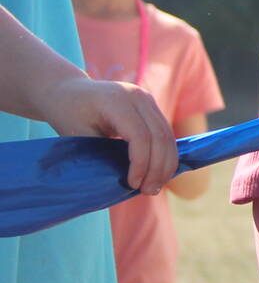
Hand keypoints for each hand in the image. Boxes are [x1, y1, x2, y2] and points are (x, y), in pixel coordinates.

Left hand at [43, 75, 175, 195]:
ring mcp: (148, 100)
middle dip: (158, 167)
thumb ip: (101, 154)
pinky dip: (164, 154)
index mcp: (118, 101)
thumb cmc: (67, 114)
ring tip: (155, 186)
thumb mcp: (77, 134)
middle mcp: (139, 97)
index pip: (141, 136)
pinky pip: (165, 132)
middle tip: (149, 191)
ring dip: (166, 163)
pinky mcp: (151, 107)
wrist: (67, 91)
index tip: (132, 185)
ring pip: (168, 135)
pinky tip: (158, 172)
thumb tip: (123, 179)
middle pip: (160, 135)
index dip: (141, 163)